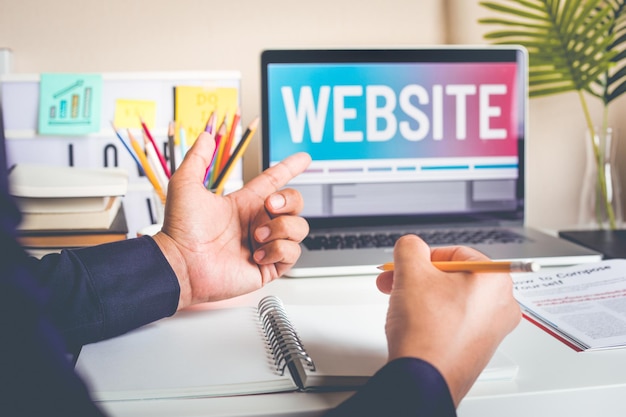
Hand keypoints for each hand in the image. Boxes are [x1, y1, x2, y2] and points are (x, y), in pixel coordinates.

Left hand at [152, 128, 310, 308]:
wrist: (181, 264)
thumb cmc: (180, 230)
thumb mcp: (186, 185)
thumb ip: (198, 158)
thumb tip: (206, 136)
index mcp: (244, 204)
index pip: (275, 181)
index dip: (290, 168)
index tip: (304, 158)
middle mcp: (258, 223)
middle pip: (295, 203)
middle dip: (289, 200)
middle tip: (268, 206)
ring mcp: (265, 245)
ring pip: (298, 228)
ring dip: (280, 228)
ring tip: (256, 237)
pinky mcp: (269, 267)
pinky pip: (292, 252)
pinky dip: (278, 250)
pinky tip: (257, 255)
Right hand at [376, 235, 520, 405]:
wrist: (423, 378)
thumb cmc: (426, 331)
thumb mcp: (411, 273)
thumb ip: (410, 247)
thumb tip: (411, 246)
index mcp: (494, 279)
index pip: (454, 253)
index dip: (423, 257)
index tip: (406, 265)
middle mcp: (501, 304)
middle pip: (452, 276)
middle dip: (418, 277)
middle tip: (396, 281)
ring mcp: (492, 329)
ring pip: (451, 299)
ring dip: (422, 296)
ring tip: (399, 303)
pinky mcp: (478, 347)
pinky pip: (454, 320)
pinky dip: (433, 317)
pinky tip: (413, 323)